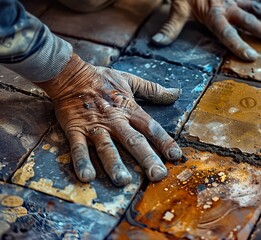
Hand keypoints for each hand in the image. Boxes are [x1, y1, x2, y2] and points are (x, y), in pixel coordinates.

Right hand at [35, 54, 182, 185]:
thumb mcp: (130, 81)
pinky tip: (87, 177)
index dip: (165, 142)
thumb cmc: (102, 79)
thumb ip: (153, 90)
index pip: (151, 127)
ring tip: (123, 181)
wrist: (71, 74)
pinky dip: (82, 161)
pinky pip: (78, 148)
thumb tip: (176, 92)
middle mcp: (115, 120)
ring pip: (106, 147)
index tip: (176, 157)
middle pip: (133, 141)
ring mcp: (95, 126)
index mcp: (129, 109)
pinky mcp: (76, 130)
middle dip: (147, 158)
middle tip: (157, 175)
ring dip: (114, 164)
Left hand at [152, 0, 260, 60]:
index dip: (239, 45)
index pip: (227, 33)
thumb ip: (170, 27)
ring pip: (256, 8)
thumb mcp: (176, 8)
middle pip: (249, 20)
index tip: (252, 56)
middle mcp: (227, 6)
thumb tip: (156, 44)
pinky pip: (254, 0)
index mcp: (213, 14)